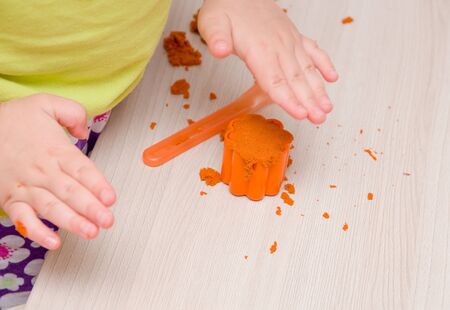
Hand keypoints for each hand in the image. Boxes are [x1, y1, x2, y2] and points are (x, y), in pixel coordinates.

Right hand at [0, 94, 115, 249]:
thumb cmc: (13, 120)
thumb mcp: (45, 103)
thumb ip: (72, 112)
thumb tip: (85, 129)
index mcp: (55, 150)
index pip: (81, 169)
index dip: (98, 184)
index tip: (111, 198)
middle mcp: (43, 171)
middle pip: (70, 192)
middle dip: (91, 208)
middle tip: (107, 220)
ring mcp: (26, 187)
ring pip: (51, 208)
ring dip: (71, 222)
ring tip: (90, 232)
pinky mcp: (11, 199)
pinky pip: (23, 219)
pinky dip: (37, 232)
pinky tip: (54, 242)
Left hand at [198, 0, 338, 123]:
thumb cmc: (226, 7)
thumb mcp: (212, 23)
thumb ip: (217, 38)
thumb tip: (220, 49)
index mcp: (259, 47)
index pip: (275, 80)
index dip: (288, 99)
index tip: (300, 114)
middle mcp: (278, 45)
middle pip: (295, 79)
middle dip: (308, 102)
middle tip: (318, 119)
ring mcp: (289, 40)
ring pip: (307, 69)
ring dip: (318, 90)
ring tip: (327, 108)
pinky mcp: (293, 36)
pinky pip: (313, 51)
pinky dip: (324, 64)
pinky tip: (332, 77)